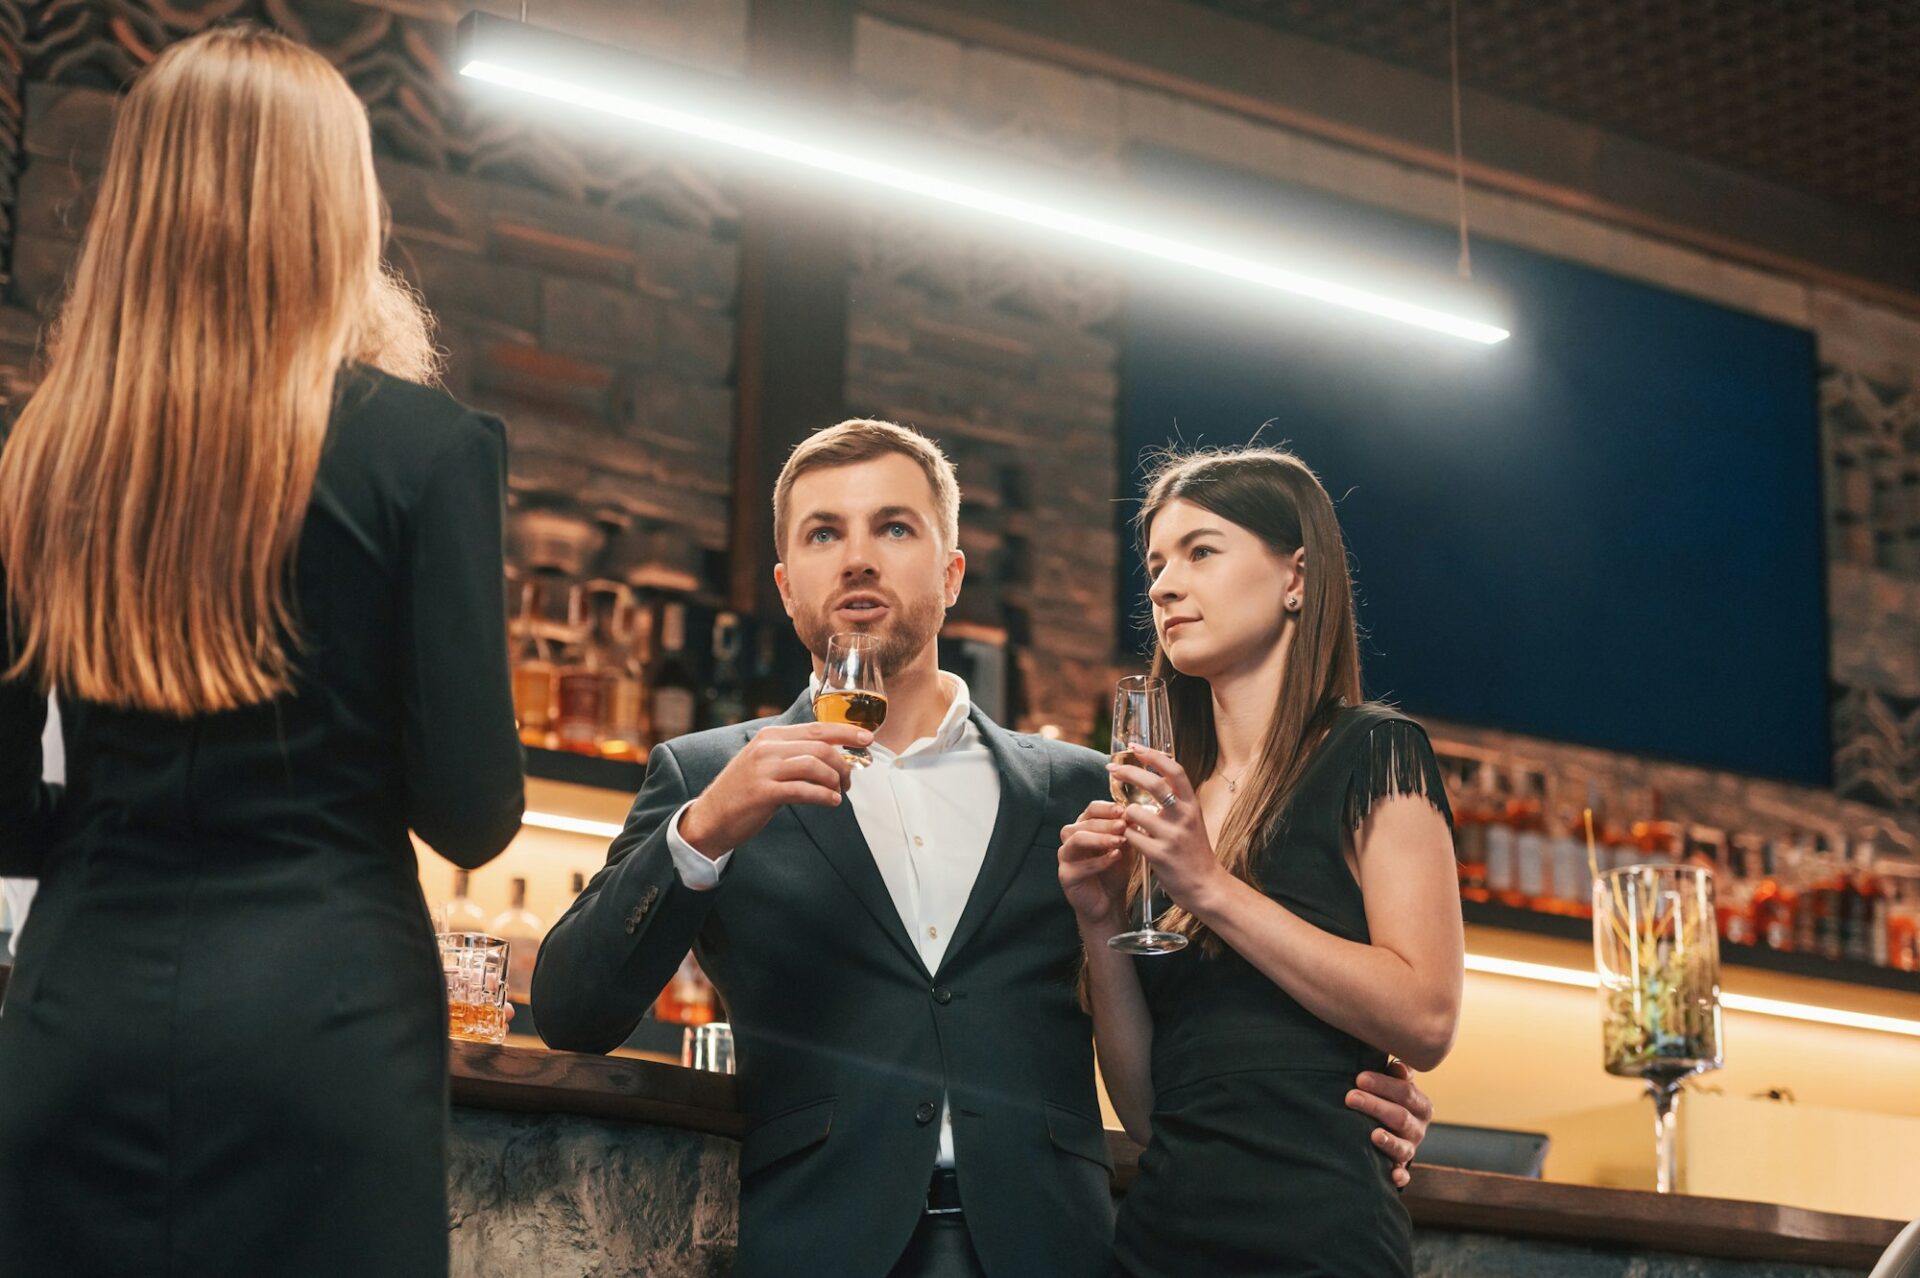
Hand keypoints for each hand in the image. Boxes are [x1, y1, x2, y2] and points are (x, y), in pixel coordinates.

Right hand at [678, 722, 870, 855]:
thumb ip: (793, 757)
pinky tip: (831, 802)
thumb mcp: (766, 765)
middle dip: (844, 764)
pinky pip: (804, 789)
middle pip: (820, 746)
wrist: (710, 819)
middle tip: (850, 781)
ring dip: (835, 781)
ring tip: (840, 793)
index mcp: (770, 737)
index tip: (867, 739)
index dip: (845, 732)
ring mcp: (764, 769)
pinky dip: (824, 796)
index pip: (816, 728)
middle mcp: (767, 748)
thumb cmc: (743, 793)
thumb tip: (831, 757)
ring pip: (815, 765)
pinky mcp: (763, 792)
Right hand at [1057, 801, 1134, 927]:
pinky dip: (1100, 860)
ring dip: (1100, 838)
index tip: (1123, 811)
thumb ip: (1127, 832)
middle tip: (1124, 825)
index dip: (1107, 808)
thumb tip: (1135, 815)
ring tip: (1120, 841)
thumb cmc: (1115, 871)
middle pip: (1085, 822)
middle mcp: (1071, 837)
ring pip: (1078, 839)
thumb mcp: (1125, 848)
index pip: (1092, 809)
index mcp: (1085, 826)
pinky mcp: (1065, 874)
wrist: (1109, 901)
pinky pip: (1080, 865)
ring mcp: (1066, 855)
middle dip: (1106, 823)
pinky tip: (1115, 857)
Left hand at [1107, 745, 1226, 910]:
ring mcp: (1172, 836)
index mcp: (1192, 805)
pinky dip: (1124, 835)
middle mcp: (1185, 816)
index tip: (1135, 747)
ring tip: (1126, 822)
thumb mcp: (1191, 821)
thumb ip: (1175, 802)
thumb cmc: (1194, 852)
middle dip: (1128, 772)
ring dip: (1124, 814)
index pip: (1175, 770)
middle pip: (1153, 784)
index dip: (1154, 756)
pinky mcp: (1160, 855)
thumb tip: (1152, 779)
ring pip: (1134, 811)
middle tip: (1111, 768)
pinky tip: (1127, 840)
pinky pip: (1131, 836)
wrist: (1206, 886)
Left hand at [1345, 1060, 1431, 1188]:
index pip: (1405, 1092)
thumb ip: (1398, 1072)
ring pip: (1403, 1146)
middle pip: (1400, 1117)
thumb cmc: (1389, 1097)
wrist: (1392, 1125)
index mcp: (1420, 1104)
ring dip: (1389, 1141)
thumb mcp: (1396, 1082)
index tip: (1360, 1078)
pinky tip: (1393, 1176)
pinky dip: (1400, 1177)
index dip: (1383, 1084)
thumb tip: (1397, 1065)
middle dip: (1375, 1106)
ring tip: (1374, 1135)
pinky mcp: (1401, 1167)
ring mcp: (1410, 1148)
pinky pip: (1404, 1175)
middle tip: (1351, 1097)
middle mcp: (1418, 1128)